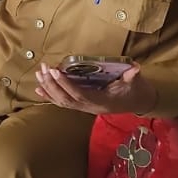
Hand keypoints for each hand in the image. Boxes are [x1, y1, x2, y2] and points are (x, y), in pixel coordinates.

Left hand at [35, 62, 155, 115]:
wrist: (139, 102)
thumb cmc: (137, 90)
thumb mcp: (137, 83)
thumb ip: (133, 76)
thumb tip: (134, 68)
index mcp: (103, 103)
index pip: (80, 95)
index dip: (66, 84)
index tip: (55, 71)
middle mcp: (91, 108)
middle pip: (67, 99)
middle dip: (53, 85)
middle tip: (44, 69)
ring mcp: (86, 108)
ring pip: (63, 101)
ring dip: (49, 88)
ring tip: (39, 74)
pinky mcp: (83, 105)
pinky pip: (64, 102)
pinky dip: (50, 95)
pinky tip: (39, 88)